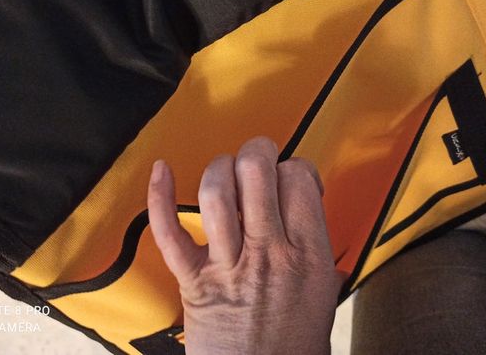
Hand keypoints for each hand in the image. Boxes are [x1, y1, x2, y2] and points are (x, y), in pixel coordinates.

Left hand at [147, 136, 344, 354]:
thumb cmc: (294, 349)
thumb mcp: (326, 299)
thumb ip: (321, 258)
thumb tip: (318, 232)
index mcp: (309, 255)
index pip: (299, 178)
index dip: (293, 168)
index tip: (289, 180)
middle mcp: (270, 252)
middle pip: (257, 171)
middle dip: (255, 151)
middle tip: (256, 160)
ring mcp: (229, 265)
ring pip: (216, 191)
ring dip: (218, 170)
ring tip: (225, 174)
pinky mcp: (193, 281)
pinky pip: (169, 230)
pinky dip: (160, 196)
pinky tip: (161, 171)